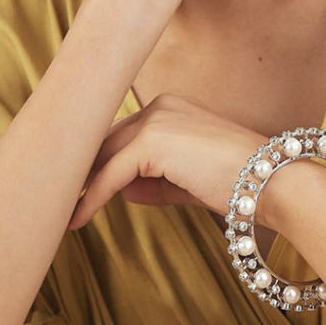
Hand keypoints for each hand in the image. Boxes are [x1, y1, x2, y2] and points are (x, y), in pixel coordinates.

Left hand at [68, 93, 271, 229]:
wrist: (271, 181)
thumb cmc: (239, 182)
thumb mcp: (187, 180)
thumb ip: (152, 180)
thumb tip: (118, 189)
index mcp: (170, 107)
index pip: (121, 134)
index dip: (97, 162)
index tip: (73, 186)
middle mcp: (160, 106)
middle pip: (105, 140)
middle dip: (80, 170)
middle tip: (55, 199)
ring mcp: (156, 120)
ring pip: (103, 155)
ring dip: (79, 184)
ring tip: (57, 212)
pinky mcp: (152, 142)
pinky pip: (110, 174)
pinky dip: (91, 197)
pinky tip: (78, 218)